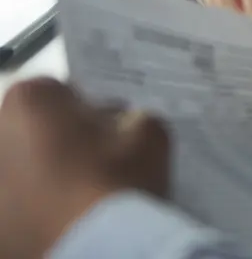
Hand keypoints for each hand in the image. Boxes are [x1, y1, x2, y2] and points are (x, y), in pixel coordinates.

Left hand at [0, 79, 169, 258]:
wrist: (98, 253)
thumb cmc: (119, 181)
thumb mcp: (150, 132)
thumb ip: (131, 117)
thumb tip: (116, 125)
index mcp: (28, 100)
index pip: (61, 92)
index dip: (87, 111)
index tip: (107, 133)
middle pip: (32, 127)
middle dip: (56, 140)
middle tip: (92, 165)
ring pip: (21, 167)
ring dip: (42, 175)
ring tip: (76, 199)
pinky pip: (17, 204)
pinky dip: (33, 208)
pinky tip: (63, 221)